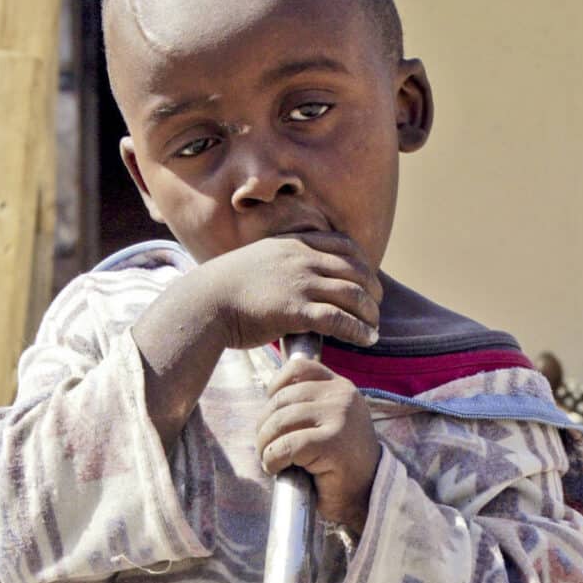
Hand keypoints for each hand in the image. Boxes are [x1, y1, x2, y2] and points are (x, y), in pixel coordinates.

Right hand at [204, 234, 379, 352]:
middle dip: (373, 290)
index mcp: (294, 243)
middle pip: (355, 270)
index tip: (369, 280)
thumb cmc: (228, 288)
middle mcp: (302, 259)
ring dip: (370, 313)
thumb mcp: (260, 260)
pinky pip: (339, 320)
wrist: (205, 302)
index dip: (364, 264)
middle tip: (376, 308)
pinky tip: (367, 340)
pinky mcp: (295, 311)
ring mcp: (300, 283)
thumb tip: (297, 275)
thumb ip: (284, 262)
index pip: (344, 245)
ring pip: (353, 294)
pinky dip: (359, 330)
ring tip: (374, 328)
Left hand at [257, 356, 380, 533]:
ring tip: (270, 459)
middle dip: (264, 426)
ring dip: (265, 444)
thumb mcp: (328, 421)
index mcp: (340, 387)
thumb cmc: (339, 462)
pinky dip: (273, 459)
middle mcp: (342, 397)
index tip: (272, 414)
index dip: (275, 387)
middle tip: (266, 448)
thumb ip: (308, 404)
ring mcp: (340, 417)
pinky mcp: (333, 443)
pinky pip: (287, 445)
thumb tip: (269, 398)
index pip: (299, 369)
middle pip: (282, 399)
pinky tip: (277, 468)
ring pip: (281, 421)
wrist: (366, 495)